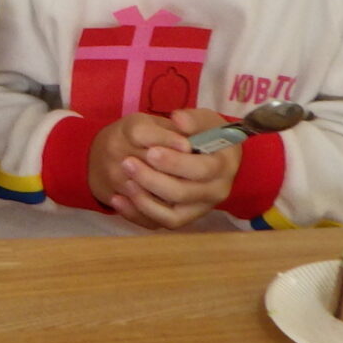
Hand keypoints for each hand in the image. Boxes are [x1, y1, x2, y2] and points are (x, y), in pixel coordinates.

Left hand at [92, 109, 238, 228]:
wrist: (197, 154)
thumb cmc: (201, 134)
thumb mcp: (202, 120)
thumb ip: (191, 119)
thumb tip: (178, 119)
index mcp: (224, 165)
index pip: (202, 170)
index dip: (176, 162)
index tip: (151, 151)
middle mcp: (216, 191)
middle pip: (183, 193)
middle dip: (153, 179)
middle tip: (127, 163)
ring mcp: (199, 209)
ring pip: (171, 216)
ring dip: (144, 200)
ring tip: (125, 180)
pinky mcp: (182, 219)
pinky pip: (158, 223)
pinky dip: (137, 214)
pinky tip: (118, 199)